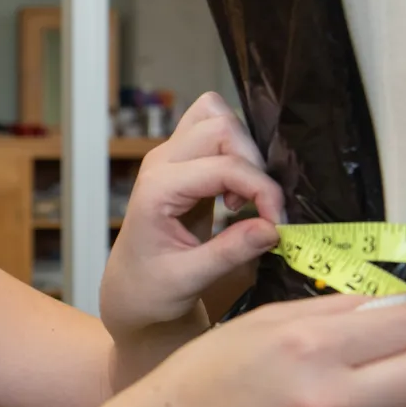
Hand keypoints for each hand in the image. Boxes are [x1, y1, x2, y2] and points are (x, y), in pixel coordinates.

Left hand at [102, 92, 283, 329]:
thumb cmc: (150, 288)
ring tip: (241, 199)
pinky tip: (234, 195)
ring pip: (216, 117)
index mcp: (157, 189)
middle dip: (252, 163)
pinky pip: (215, 132)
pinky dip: (237, 153)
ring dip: (243, 153)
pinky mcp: (183, 160)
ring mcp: (170, 156)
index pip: (224, 165)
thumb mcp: (189, 279)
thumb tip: (273, 229)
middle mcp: (161, 162)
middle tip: (255, 209)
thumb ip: (231, 252)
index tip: (276, 225)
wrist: (129, 289)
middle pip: (220, 125)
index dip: (261, 190)